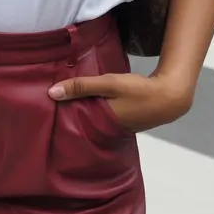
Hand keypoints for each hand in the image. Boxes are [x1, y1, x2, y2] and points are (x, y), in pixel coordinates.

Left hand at [47, 69, 194, 133]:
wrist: (171, 97)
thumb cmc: (138, 91)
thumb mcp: (109, 84)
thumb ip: (82, 86)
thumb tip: (51, 93)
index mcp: (100, 123)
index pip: (72, 123)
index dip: (59, 118)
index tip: (42, 113)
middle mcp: (106, 129)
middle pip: (81, 122)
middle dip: (67, 117)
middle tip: (47, 110)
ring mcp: (117, 126)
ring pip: (92, 118)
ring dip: (81, 111)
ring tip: (64, 104)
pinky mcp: (124, 120)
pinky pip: (102, 116)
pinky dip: (94, 110)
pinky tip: (88, 103)